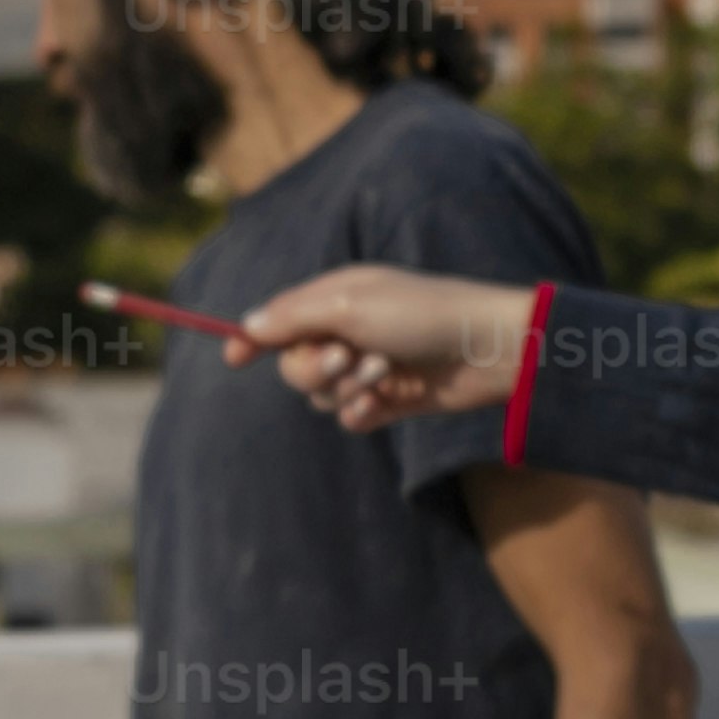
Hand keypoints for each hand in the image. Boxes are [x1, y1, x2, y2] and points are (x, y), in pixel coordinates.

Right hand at [237, 265, 543, 432]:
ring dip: (348, 388)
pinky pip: (350, 418)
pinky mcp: (388, 402)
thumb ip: (294, 317)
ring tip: (385, 372)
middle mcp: (347, 332)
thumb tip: (247, 325)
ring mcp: (367, 369)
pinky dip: (362, 413)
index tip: (232, 359)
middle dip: (313, 369)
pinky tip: (384, 404)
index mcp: (335, 299)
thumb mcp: (349, 306)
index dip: (253, 339)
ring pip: (322, 396)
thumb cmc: (422, 314)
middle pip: (294, 366)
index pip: (279, 319)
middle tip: (346, 359)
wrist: (487, 349)